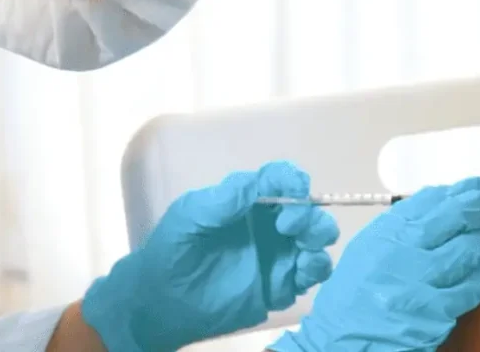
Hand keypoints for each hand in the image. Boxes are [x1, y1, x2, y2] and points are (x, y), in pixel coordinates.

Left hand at [81, 161, 337, 351]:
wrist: (161, 300)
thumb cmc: (171, 250)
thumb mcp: (190, 215)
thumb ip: (225, 199)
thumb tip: (259, 184)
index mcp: (248, 202)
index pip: (280, 181)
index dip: (292, 180)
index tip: (295, 188)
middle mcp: (268, 226)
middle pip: (308, 210)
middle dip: (309, 213)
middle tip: (289, 225)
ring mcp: (277, 256)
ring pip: (317, 241)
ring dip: (318, 238)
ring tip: (302, 247)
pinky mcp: (280, 286)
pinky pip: (311, 275)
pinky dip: (315, 269)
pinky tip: (301, 270)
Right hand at [271, 176, 479, 351]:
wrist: (344, 340)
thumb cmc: (353, 296)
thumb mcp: (366, 250)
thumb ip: (398, 229)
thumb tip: (438, 207)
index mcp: (383, 234)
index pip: (428, 200)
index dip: (456, 190)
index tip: (471, 187)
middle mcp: (401, 252)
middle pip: (454, 216)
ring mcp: (420, 281)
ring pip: (469, 249)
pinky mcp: (437, 310)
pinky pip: (472, 285)